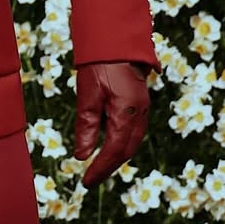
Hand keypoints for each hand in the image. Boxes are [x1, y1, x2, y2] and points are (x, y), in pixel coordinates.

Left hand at [75, 61, 149, 186]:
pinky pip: (133, 132)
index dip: (100, 169)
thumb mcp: (87, 94)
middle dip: (109, 167)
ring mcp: (142, 110)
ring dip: (116, 157)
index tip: (86, 182)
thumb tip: (82, 156)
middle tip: (90, 179)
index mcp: (126, 113)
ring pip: (131, 143)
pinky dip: (121, 143)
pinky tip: (108, 145)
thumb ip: (86, 126)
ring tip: (97, 167)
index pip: (114, 151)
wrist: (117, 41)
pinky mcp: (140, 105)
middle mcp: (139, 115)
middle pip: (126, 151)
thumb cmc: (99, 64)